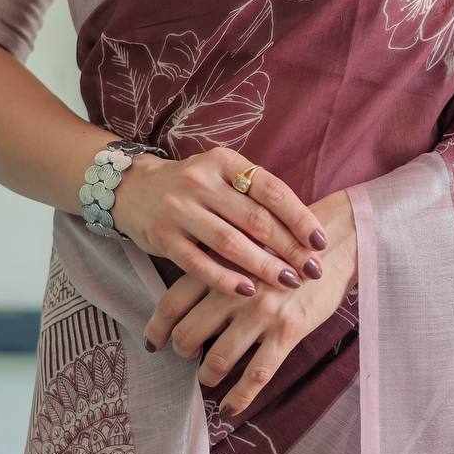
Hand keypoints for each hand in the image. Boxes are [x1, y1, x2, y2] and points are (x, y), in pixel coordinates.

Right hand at [109, 146, 327, 297]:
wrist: (132, 189)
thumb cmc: (194, 188)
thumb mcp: (223, 176)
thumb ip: (255, 196)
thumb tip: (305, 231)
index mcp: (225, 162)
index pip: (271, 190)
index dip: (299, 217)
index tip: (320, 242)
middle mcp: (201, 181)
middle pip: (255, 219)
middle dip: (288, 248)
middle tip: (312, 270)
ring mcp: (179, 209)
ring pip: (230, 243)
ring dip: (263, 266)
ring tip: (288, 282)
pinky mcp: (163, 237)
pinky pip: (198, 263)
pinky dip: (225, 280)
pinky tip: (248, 291)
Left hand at [143, 189, 357, 416]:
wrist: (337, 242)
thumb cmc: (288, 243)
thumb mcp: (246, 245)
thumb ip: (218, 267)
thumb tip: (191, 300)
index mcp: (220, 266)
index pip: (172, 303)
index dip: (157, 328)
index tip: (153, 342)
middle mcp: (234, 290)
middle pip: (189, 334)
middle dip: (183, 352)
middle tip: (187, 356)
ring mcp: (260, 313)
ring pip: (218, 359)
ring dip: (207, 376)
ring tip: (208, 379)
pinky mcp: (287, 331)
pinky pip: (256, 374)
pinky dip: (239, 396)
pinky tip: (230, 408)